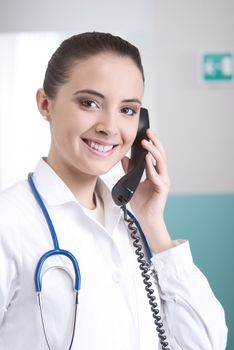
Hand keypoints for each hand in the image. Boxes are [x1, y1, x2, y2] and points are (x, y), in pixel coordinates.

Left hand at [121, 128, 172, 252]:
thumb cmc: (142, 203)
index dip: (152, 143)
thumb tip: (124, 158)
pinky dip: (151, 167)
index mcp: (156, 173)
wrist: (146, 219)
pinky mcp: (162, 189)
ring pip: (161, 163)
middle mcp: (162, 175)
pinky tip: (146, 160)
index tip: (146, 133)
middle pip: (161, 155)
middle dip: (155, 142)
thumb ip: (129, 170)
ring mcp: (163, 182)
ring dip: (153, 151)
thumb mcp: (132, 182)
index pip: (156, 154)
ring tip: (146, 142)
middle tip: (148, 132)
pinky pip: (157, 176)